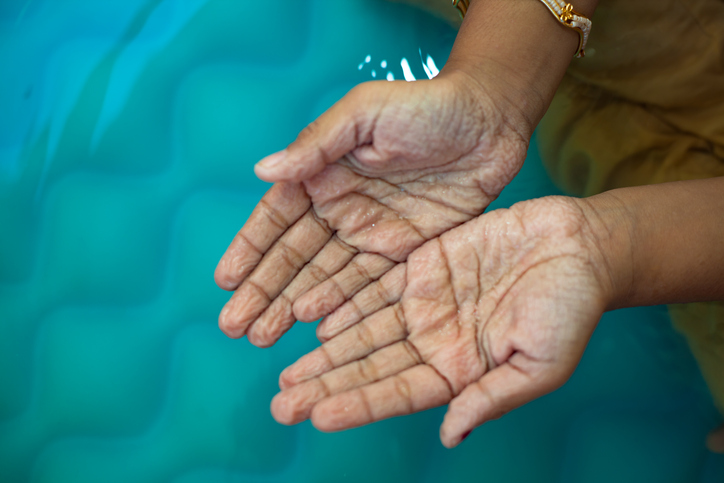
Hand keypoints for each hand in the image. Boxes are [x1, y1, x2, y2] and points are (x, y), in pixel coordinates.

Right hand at [214, 70, 530, 346]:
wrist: (492, 121)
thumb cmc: (427, 104)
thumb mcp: (366, 112)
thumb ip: (316, 143)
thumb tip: (263, 170)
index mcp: (324, 172)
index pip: (277, 218)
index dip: (250, 249)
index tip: (225, 282)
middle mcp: (342, 208)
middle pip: (295, 257)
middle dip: (263, 292)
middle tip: (233, 328)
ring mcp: (373, 233)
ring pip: (325, 278)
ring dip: (292, 308)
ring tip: (262, 338)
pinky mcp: (406, 251)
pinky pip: (369, 285)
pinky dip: (341, 307)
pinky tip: (315, 329)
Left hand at [270, 196, 614, 446]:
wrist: (580, 246)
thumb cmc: (572, 307)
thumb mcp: (539, 364)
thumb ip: (490, 398)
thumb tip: (450, 436)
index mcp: (460, 370)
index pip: (397, 392)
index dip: (357, 404)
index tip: (316, 414)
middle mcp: (434, 340)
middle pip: (369, 365)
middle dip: (326, 384)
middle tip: (281, 402)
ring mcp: (426, 302)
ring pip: (364, 329)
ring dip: (325, 351)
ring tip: (287, 371)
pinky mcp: (423, 265)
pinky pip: (375, 285)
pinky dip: (345, 302)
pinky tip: (314, 319)